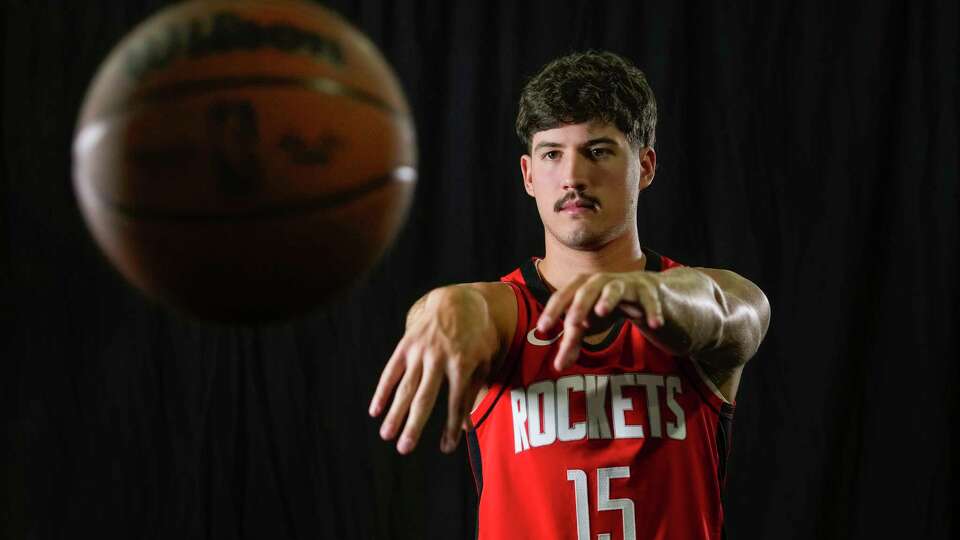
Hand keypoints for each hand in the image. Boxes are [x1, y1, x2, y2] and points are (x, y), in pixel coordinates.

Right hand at [368, 286, 498, 454]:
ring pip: (405, 387)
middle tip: (405, 448)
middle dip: (414, 424)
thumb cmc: (477, 336)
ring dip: (395, 412)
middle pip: (425, 397)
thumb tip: (465, 427)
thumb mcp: (484, 359)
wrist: (457, 301)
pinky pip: (391, 371)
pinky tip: (375, 410)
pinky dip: (382, 391)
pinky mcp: (406, 345)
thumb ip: (474, 390)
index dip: (451, 426)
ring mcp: (420, 351)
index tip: (447, 447)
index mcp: (463, 363)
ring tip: (387, 435)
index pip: (456, 402)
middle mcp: (439, 358)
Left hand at [536, 272, 664, 370]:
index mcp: (584, 288)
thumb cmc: (611, 308)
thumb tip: (558, 367)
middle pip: (587, 287)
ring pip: (615, 287)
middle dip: (579, 304)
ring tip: (601, 312)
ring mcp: (627, 285)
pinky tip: (654, 325)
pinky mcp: (649, 292)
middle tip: (572, 323)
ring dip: (607, 298)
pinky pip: (649, 300)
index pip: (564, 295)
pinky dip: (651, 310)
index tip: (543, 329)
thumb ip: (573, 342)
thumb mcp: (591, 324)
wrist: (648, 294)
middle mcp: (603, 282)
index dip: (553, 310)